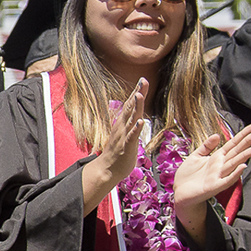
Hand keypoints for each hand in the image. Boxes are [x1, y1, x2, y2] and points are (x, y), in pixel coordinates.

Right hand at [80, 79, 148, 208]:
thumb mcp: (125, 134)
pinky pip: (131, 136)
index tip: (142, 80)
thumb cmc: (118, 152)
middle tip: (143, 80)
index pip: (131, 105)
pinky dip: (135, 129)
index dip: (137, 92)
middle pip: (131, 107)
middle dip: (137, 94)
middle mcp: (122, 127)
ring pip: (130, 119)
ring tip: (139, 95)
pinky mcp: (126, 147)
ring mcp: (124, 136)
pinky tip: (139, 121)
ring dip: (135, 107)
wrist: (108, 170)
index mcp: (123, 123)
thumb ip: (130, 123)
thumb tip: (135, 114)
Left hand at [172, 123, 250, 243]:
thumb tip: (218, 135)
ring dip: (246, 156)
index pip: (233, 144)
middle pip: (237, 151)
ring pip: (235, 163)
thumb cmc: (188, 176)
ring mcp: (219, 175)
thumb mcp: (195, 156)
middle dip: (248, 142)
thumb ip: (207, 146)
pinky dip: (235, 173)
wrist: (180, 193)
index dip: (243, 134)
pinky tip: (243, 166)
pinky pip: (227, 179)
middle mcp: (220, 165)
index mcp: (216, 157)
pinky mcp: (214, 186)